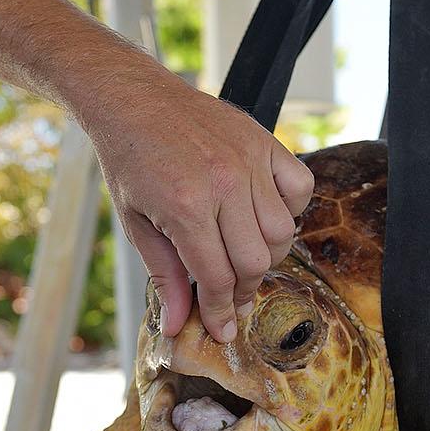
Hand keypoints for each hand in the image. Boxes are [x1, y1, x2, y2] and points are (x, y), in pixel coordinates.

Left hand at [86, 70, 314, 343]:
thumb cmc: (130, 161)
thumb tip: (179, 324)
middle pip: (255, 261)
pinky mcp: (264, 143)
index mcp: (186, 208)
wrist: (134, 101)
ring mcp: (248, 161)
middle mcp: (223, 184)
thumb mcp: (136, 224)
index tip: (223, 329)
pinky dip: (289, 210)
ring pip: (282, 232)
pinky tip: (261, 215)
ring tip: (242, 255)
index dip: (222, 311)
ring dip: (266, 255)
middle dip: (243, 290)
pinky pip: (299, 189)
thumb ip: (164, 275)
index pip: (218, 278)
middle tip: (230, 295)